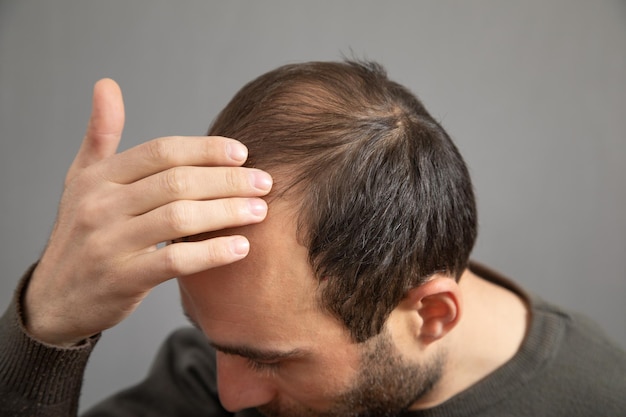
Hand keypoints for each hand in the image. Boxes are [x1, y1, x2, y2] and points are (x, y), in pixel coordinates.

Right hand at [23, 79, 271, 345]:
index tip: (242, 153)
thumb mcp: (82, 181)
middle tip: (264, 182)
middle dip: (228, 180)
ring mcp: (109, 243)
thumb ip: (100, 136)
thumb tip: (107, 85)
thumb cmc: (81, 234)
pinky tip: (241, 247)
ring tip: (260, 211)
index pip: (162, 152)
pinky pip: (175, 260)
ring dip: (228, 212)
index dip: (206, 149)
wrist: (57, 299)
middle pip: (177, 182)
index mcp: (99, 177)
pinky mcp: (122, 279)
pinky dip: (212, 252)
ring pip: (180, 217)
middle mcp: (101, 205)